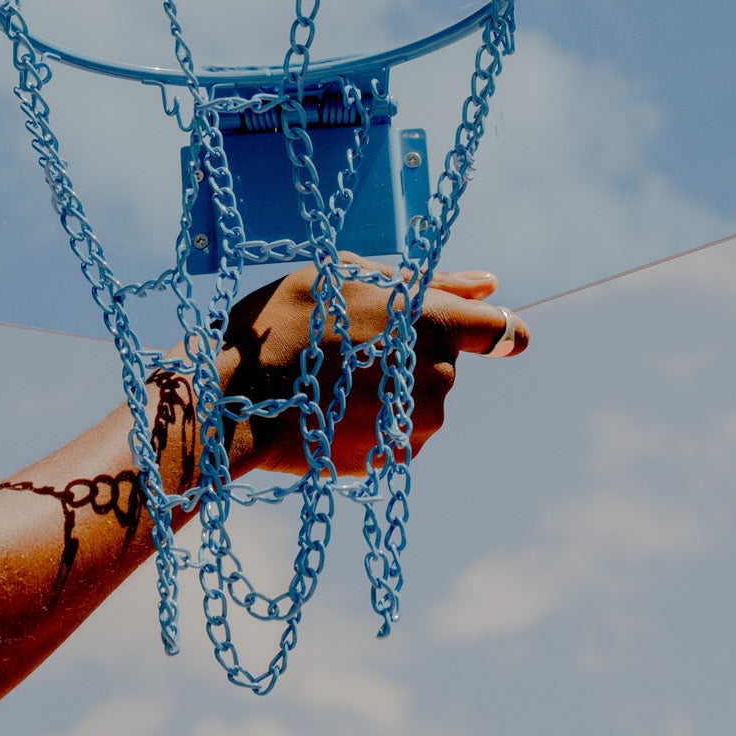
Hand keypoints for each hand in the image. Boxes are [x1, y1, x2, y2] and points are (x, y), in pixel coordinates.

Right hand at [217, 260, 525, 473]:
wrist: (238, 399)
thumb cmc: (287, 323)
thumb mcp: (350, 277)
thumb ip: (429, 283)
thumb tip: (489, 284)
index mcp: (432, 324)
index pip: (497, 329)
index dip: (496, 330)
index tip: (496, 335)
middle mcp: (436, 378)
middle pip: (444, 362)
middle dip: (411, 352)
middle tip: (350, 343)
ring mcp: (416, 425)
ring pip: (419, 398)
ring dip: (390, 387)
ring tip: (333, 375)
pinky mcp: (393, 458)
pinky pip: (397, 431)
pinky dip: (374, 419)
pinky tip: (332, 406)